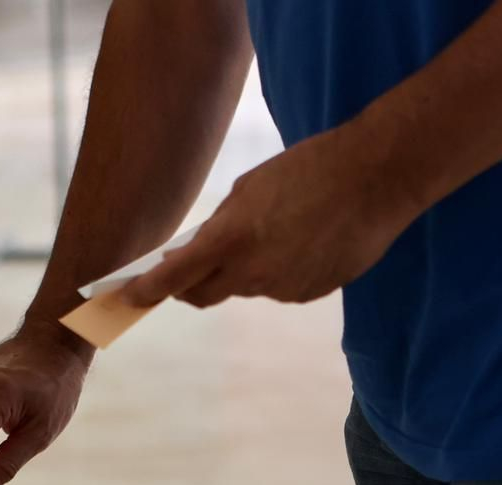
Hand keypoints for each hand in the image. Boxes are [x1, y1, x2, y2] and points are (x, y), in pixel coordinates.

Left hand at [119, 125, 425, 308]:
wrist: (376, 178)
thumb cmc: (310, 169)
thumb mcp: (250, 188)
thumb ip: (220, 225)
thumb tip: (198, 251)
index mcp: (231, 240)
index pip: (174, 278)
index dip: (145, 291)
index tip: (125, 297)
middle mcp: (252, 273)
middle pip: (204, 294)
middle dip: (189, 285)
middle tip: (185, 268)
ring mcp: (282, 288)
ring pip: (246, 287)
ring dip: (244, 269)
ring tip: (274, 229)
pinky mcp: (309, 294)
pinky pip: (280, 287)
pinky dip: (279, 270)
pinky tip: (302, 240)